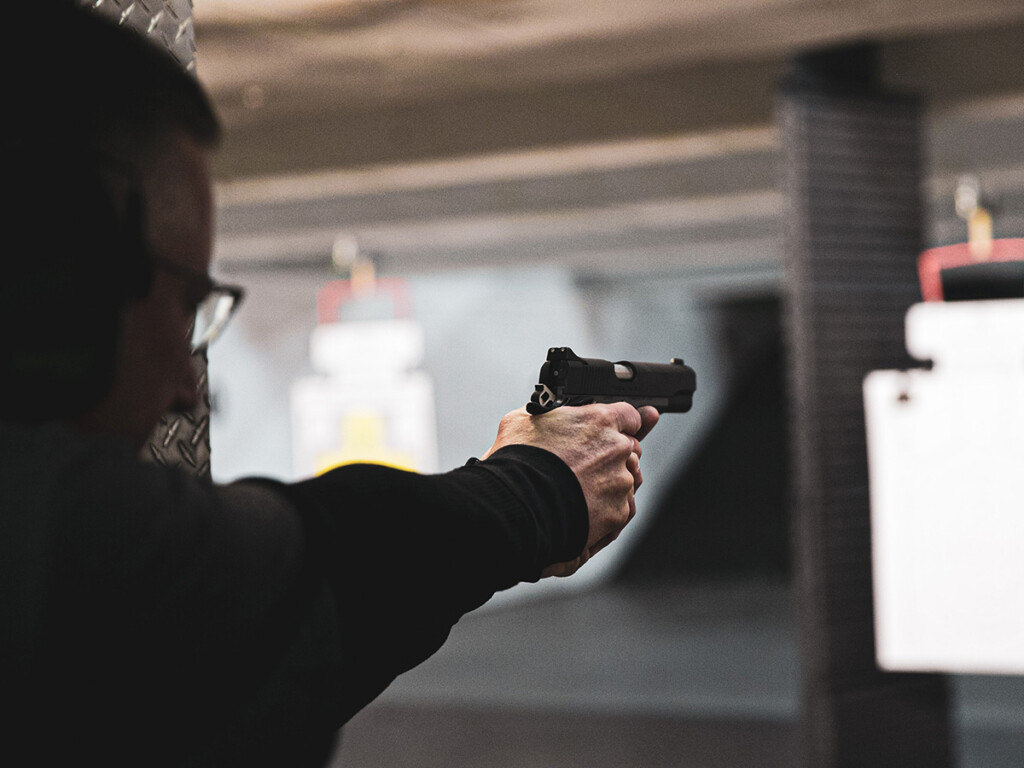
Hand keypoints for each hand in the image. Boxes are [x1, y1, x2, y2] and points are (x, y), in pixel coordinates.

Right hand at [482, 403, 659, 576]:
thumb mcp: (522, 421)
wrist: (517, 505)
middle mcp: (616, 449)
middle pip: (630, 449)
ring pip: (627, 479)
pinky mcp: (617, 512)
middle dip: (614, 455)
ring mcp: (620, 482)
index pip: (629, 415)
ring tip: (581, 490)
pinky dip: (607, 508)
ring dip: (611, 483)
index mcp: (599, 421)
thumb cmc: (516, 464)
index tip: (618, 430)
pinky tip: (584, 508)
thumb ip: (547, 414)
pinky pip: (621, 507)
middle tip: (589, 464)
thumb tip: (546, 416)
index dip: (622, 423)